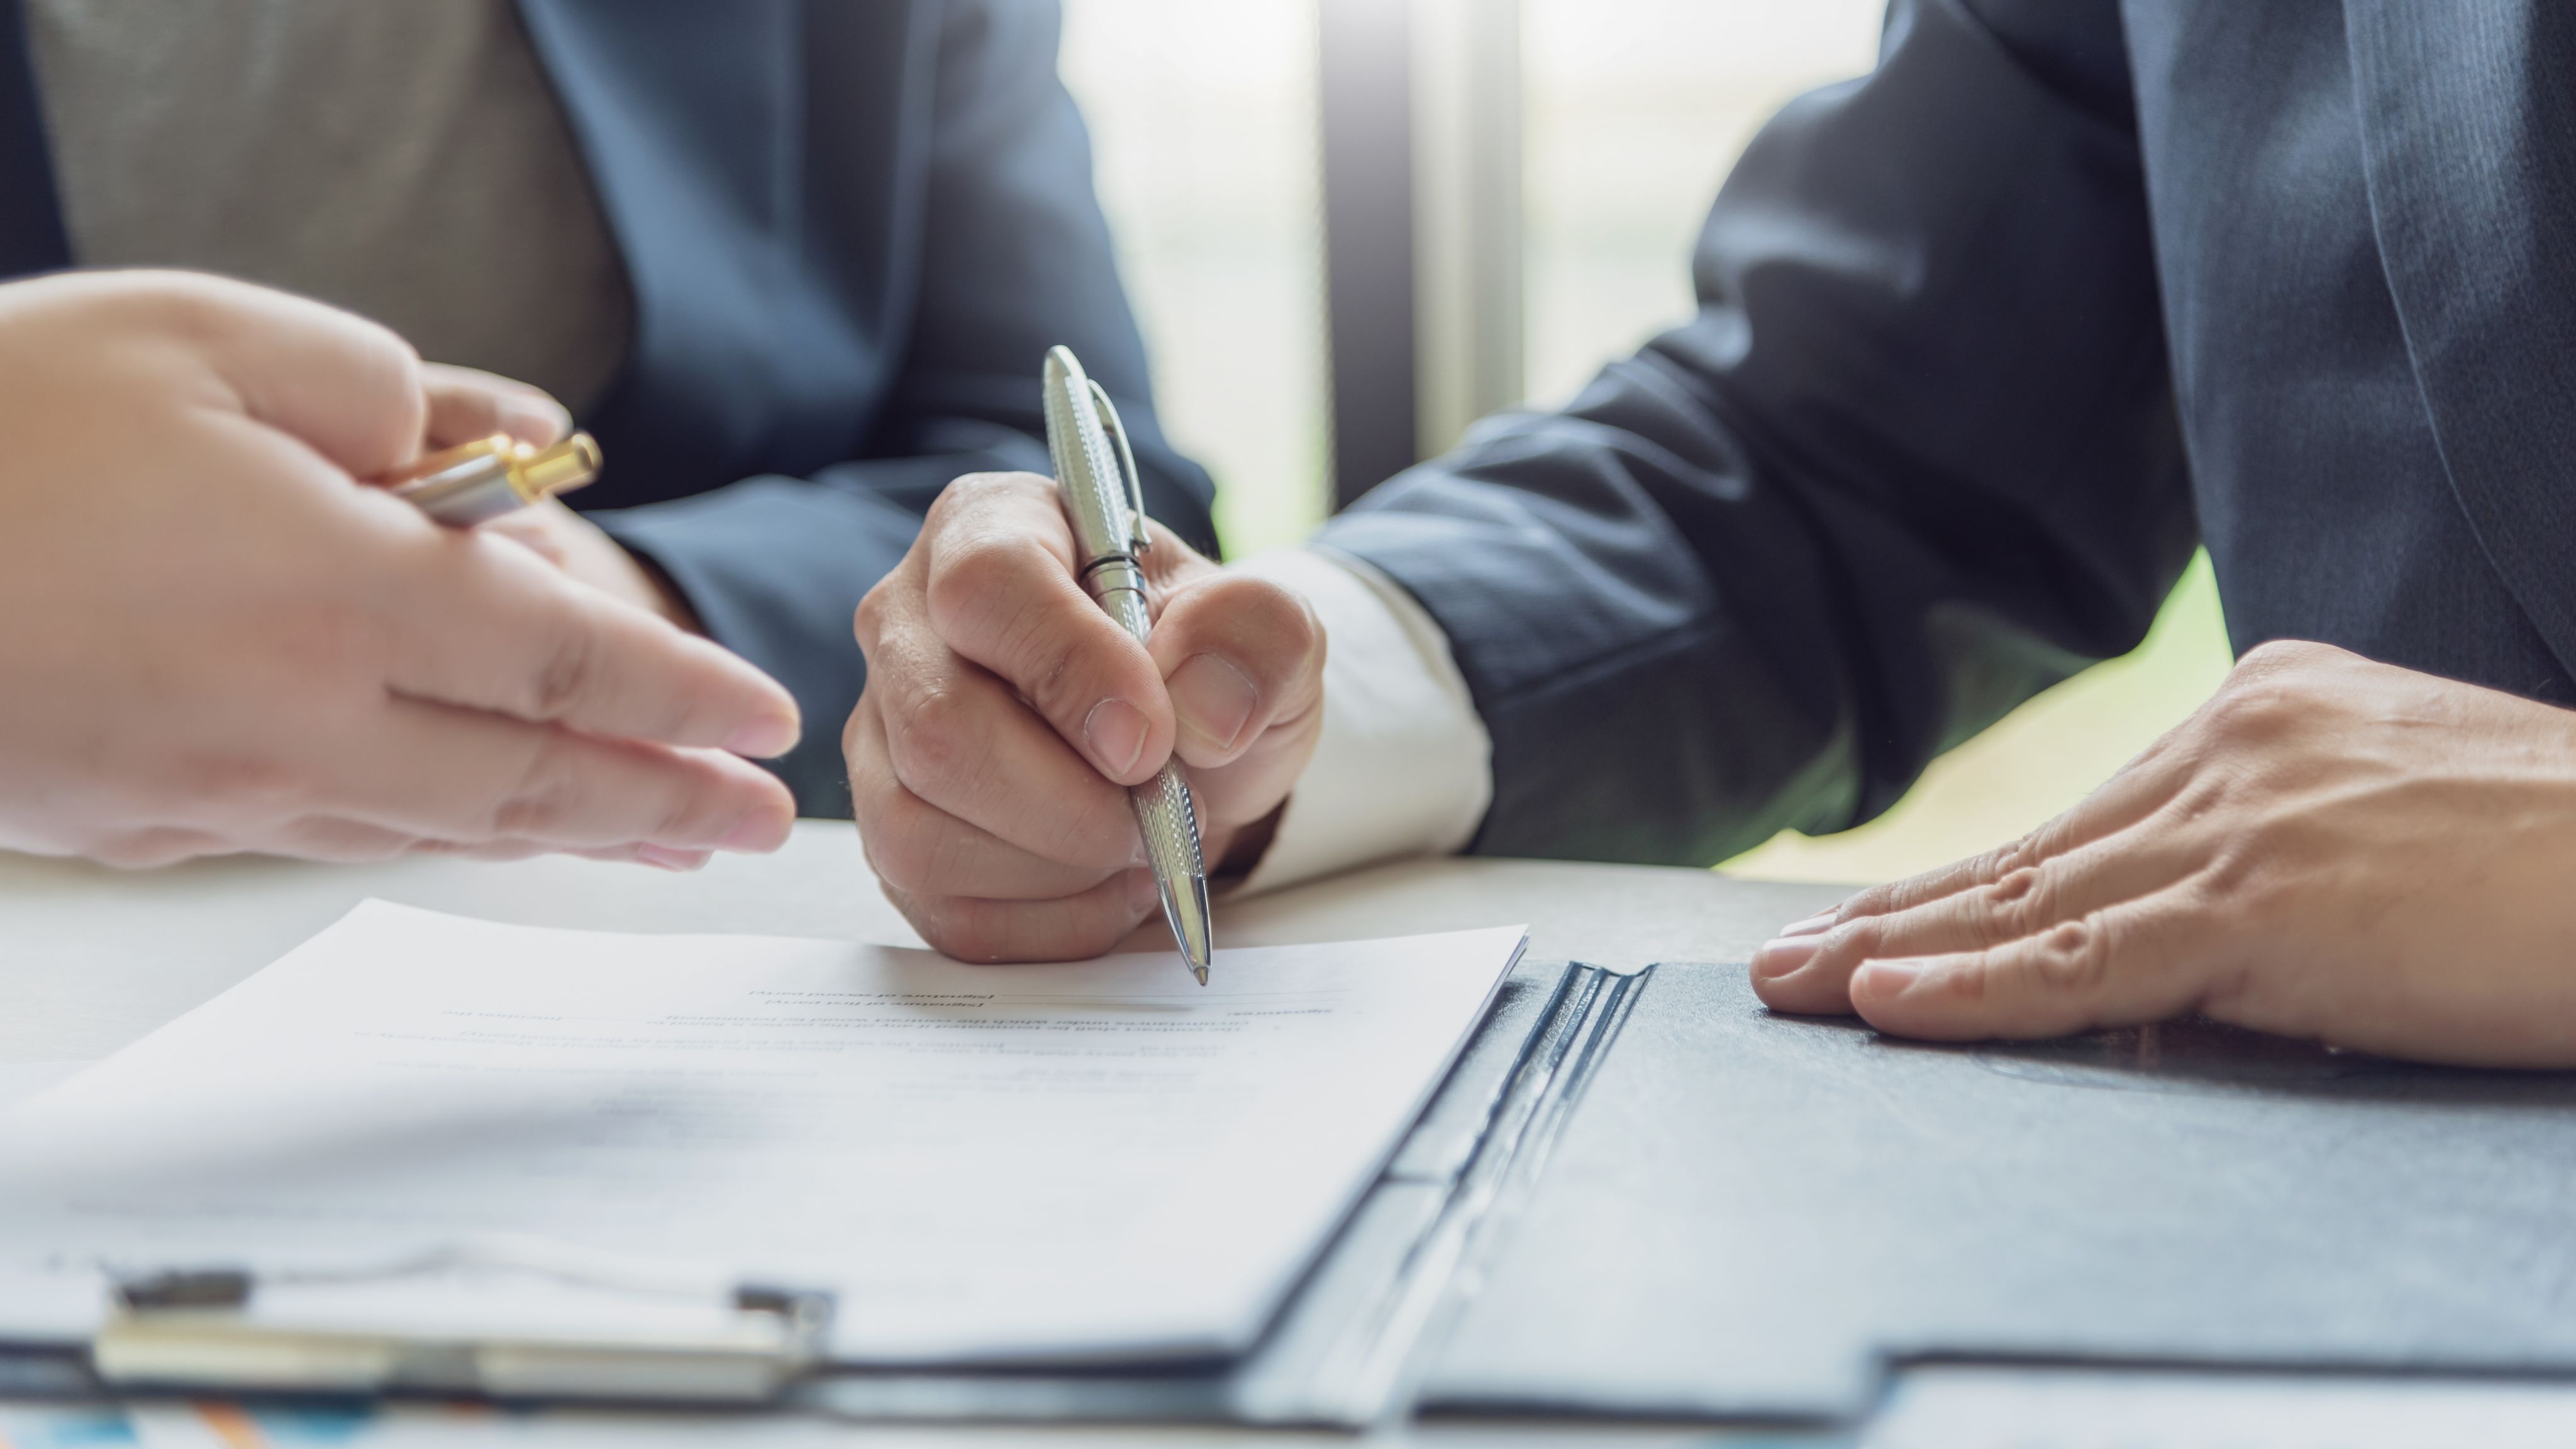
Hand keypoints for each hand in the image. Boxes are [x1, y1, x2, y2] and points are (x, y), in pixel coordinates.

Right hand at [0, 270, 800, 867]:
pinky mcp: (153, 819)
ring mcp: (225, 788)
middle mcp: (301, 717)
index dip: (682, 697)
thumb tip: (513, 443)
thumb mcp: (210, 338)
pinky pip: (340, 833)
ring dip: (572, 836)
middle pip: (533, 778)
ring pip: (444, 824)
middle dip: (664, 804)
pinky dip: (442, 833)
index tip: (762, 722)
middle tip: (758, 826)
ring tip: (665, 841)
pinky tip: (485, 827)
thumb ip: (389, 390)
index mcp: (337, 592)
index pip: (570, 661)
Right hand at [847, 471, 1323, 959]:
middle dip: (1070, 803)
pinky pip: (942, 909)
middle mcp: (906, 623)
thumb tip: (1203, 714)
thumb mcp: (1266, 627)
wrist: (1190, 746)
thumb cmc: (1204, 665)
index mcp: (989, 528)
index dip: (1069, 672)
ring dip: (1059, 868)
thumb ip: (1255, 635)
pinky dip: (1047, 921)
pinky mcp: (892, 834)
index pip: (987, 589)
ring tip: (1141, 844)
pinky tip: (1105, 883)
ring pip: (918, 832)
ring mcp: (882, 735)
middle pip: (937, 728)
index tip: (1151, 743)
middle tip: (1167, 809)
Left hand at [1750, 641, 2575, 1066]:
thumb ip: (2285, 852)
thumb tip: (2197, 934)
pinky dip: (1972, 992)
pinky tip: (1884, 1007)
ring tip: (1791, 991)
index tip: (1878, 920)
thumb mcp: (2401, 821)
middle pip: (2028, 858)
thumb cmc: (2568, 858)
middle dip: (1894, 919)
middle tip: (1784, 962)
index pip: (2081, 822)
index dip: (1966, 884)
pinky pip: (2083, 962)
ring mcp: (2242, 823)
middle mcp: (2233, 749)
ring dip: (1893, 958)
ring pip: (2027, 908)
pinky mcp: (2264, 907)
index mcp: (2265, 713)